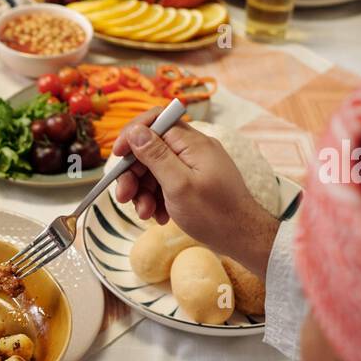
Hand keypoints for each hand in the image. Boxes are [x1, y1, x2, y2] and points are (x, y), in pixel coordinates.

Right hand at [112, 108, 280, 277]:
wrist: (243, 238)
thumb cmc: (214, 214)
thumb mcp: (178, 185)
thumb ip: (156, 155)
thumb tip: (136, 130)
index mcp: (193, 143)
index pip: (156, 122)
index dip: (132, 135)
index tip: (117, 156)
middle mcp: (194, 149)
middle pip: (151, 149)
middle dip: (134, 174)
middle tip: (124, 197)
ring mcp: (195, 166)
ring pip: (156, 170)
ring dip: (144, 192)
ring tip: (145, 214)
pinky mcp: (194, 183)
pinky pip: (167, 184)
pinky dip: (158, 199)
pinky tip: (160, 217)